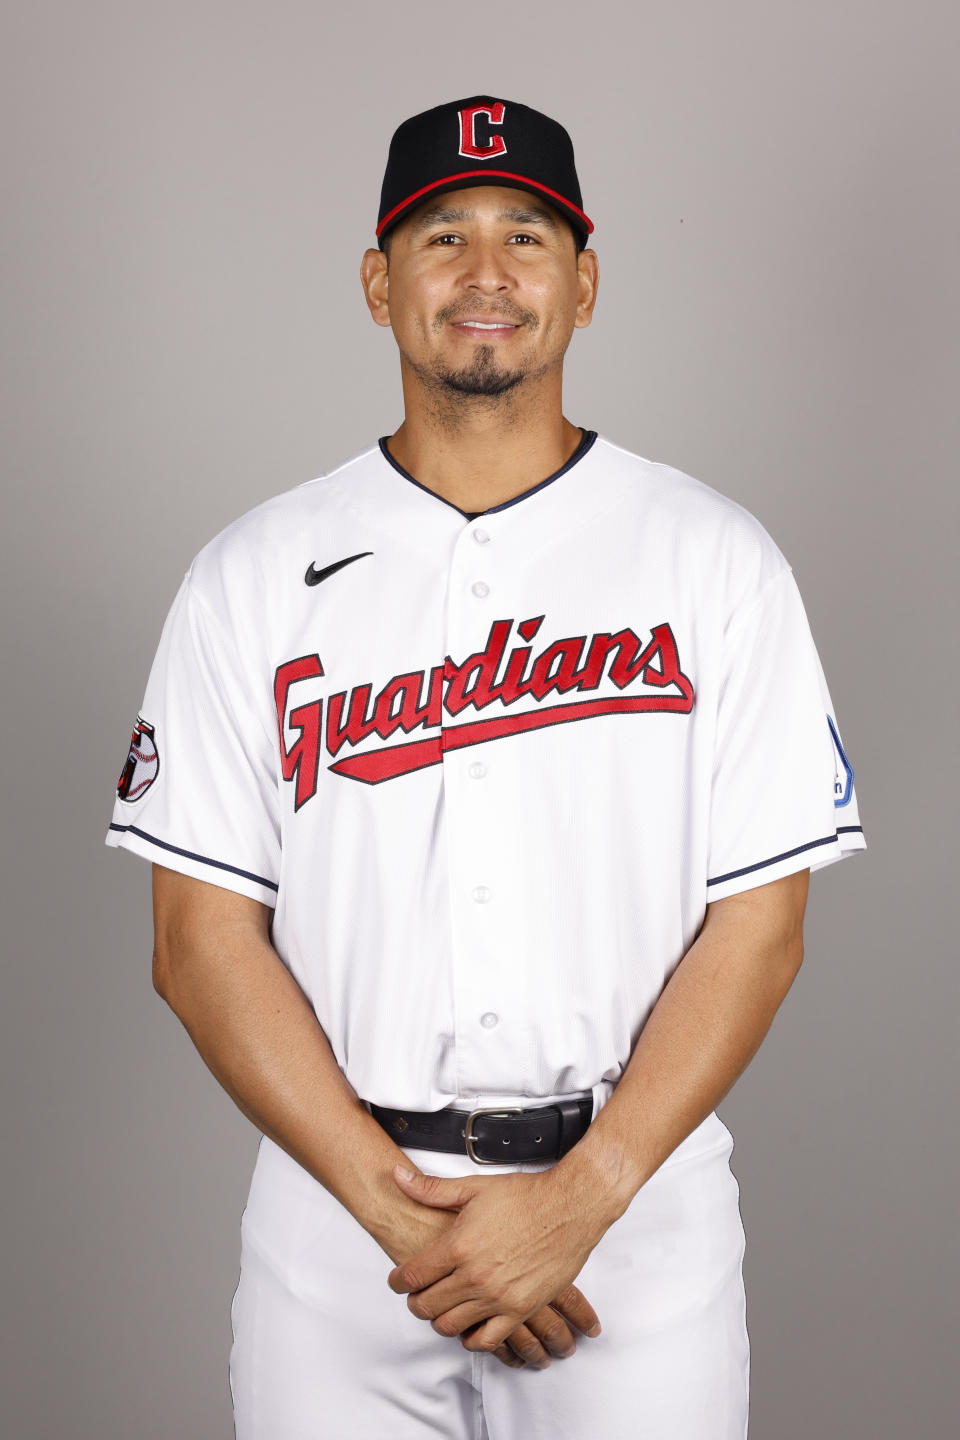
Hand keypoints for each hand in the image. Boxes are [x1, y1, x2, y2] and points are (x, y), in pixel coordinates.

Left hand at [387, 1163, 606, 1355]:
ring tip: (441, 1308)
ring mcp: (498, 1296)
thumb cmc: (525, 1196)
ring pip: (451, 1325)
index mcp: (459, 1245)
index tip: (397, 1282)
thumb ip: (432, 1189)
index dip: (398, 1282)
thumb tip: (397, 1177)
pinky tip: (469, 1327)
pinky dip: (472, 1339)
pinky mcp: (521, 1310)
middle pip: (427, 1305)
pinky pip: (487, 1341)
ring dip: (439, 1319)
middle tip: (417, 1295)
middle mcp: (475, 1276)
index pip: (412, 1276)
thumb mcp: (475, 1187)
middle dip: (415, 1302)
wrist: (569, 1207)